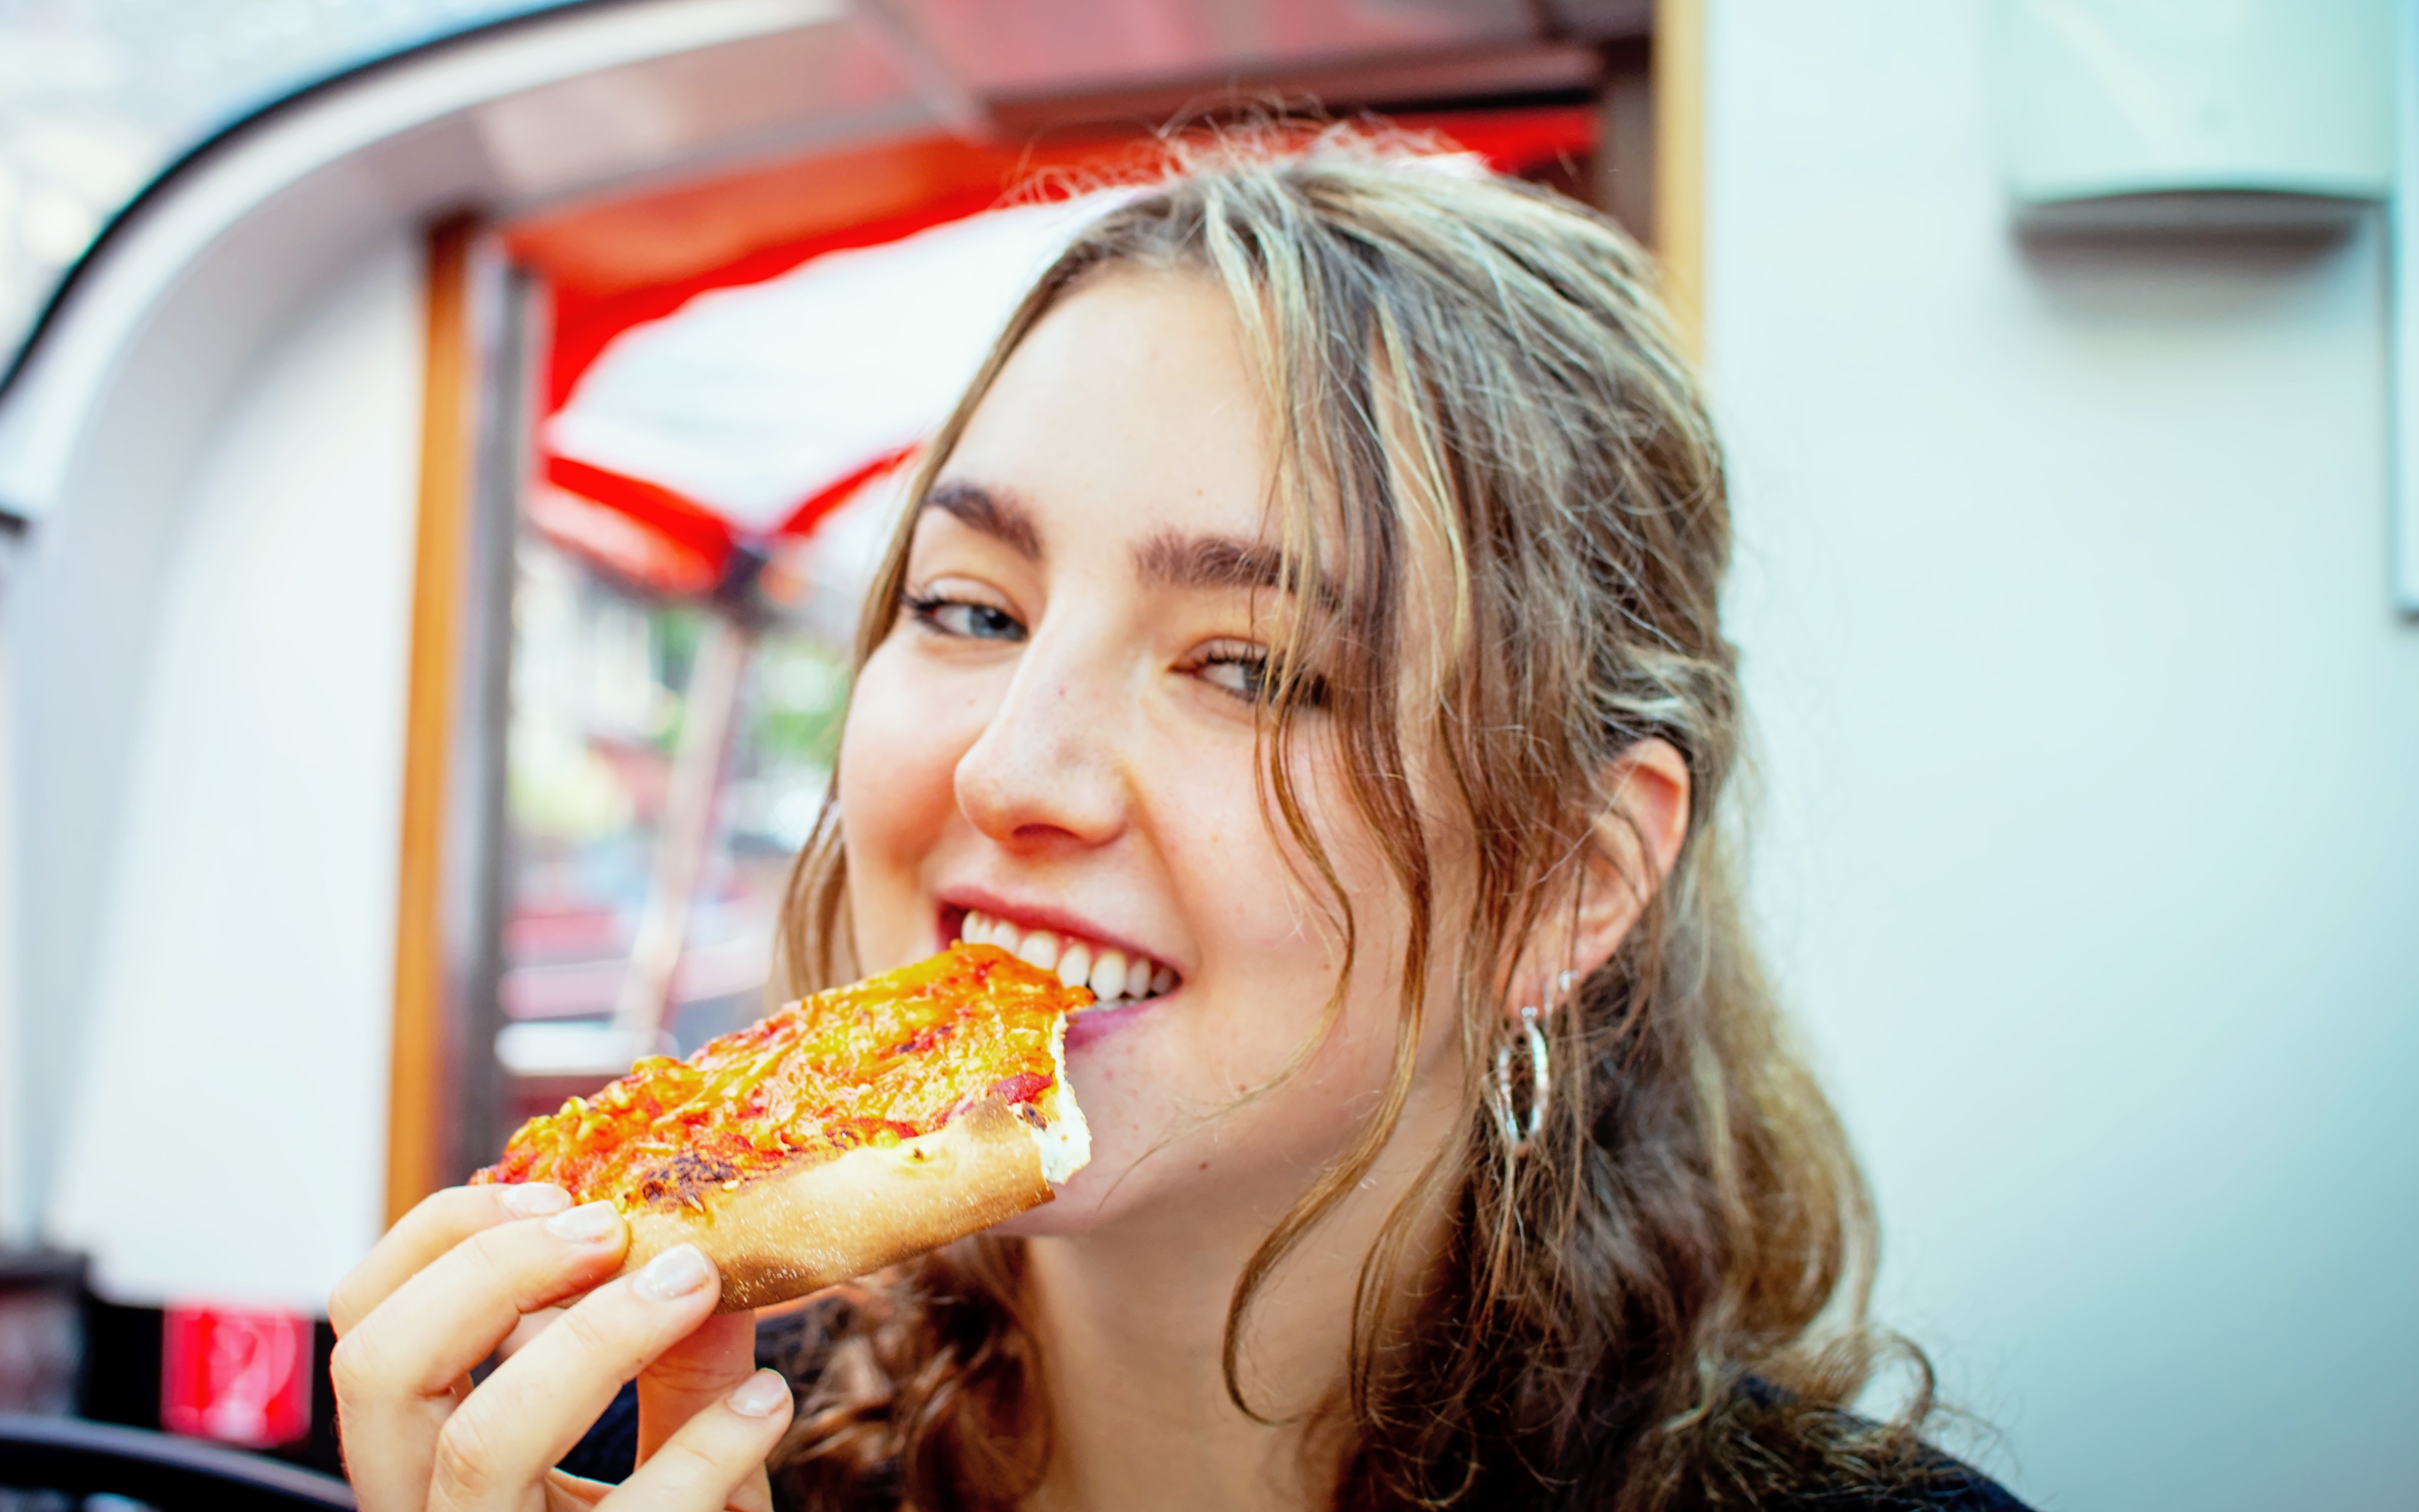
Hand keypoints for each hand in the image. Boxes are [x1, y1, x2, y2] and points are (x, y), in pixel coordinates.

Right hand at [329, 1184, 792, 1510]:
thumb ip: (677, 1362)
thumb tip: (709, 1250)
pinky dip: (702, 1449)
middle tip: (611, 1229)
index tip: (552, 1189)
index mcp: (430, 1464)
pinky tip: (769, 1405)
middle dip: (490, 1274)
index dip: (440, 1239)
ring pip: (479, 1447)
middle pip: (377, 1372)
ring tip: (698, 1284)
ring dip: (595, 1340)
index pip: (363, 1326)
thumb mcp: (672, 1453)